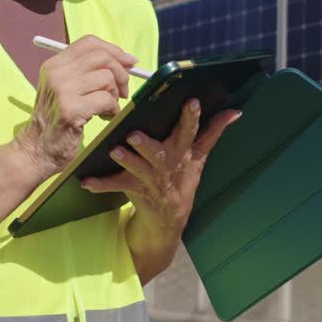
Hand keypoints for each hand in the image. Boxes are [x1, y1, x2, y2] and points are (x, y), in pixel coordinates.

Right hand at [11, 35, 136, 179]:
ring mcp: (62, 90)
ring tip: (108, 108)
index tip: (129, 63)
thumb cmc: (57, 120)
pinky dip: (113, 109)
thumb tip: (126, 60)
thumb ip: (87, 72)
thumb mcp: (64, 89)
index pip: (89, 43)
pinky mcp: (70, 109)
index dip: (114, 50)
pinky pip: (106, 100)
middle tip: (123, 92)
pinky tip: (106, 117)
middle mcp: (56, 73)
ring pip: (107, 78)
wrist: (36, 150)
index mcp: (54, 64)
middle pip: (102, 57)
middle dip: (121, 73)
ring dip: (116, 95)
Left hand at [81, 98, 241, 232]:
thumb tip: (235, 111)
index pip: (191, 132)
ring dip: (127, 161)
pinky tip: (86, 181)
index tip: (191, 102)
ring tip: (114, 151)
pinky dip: (101, 184)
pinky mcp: (135, 190)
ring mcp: (151, 180)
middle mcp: (168, 165)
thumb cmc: (183, 177)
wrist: (170, 218)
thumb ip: (214, 131)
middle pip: (160, 153)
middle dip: (148, 145)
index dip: (191, 118)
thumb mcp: (200, 156)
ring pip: (138, 169)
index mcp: (184, 153)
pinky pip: (116, 187)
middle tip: (135, 135)